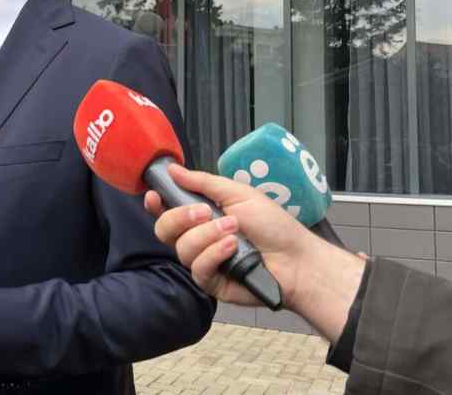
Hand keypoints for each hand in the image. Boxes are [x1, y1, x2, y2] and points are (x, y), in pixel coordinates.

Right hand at [145, 163, 363, 341]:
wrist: (297, 259)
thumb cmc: (273, 225)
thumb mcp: (238, 194)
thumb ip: (203, 182)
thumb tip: (173, 169)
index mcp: (201, 216)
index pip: (167, 210)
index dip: (156, 204)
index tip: (155, 195)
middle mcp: (198, 238)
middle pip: (164, 230)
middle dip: (181, 217)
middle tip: (205, 212)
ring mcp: (203, 260)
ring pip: (182, 248)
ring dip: (207, 235)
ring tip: (233, 230)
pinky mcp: (211, 282)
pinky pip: (197, 268)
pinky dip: (214, 254)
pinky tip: (232, 248)